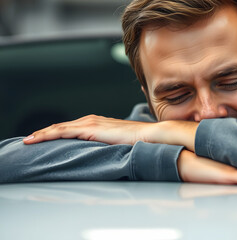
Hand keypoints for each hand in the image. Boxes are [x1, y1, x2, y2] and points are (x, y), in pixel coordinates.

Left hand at [23, 115, 157, 144]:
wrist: (149, 135)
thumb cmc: (138, 141)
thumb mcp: (117, 144)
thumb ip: (106, 146)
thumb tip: (100, 156)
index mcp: (97, 123)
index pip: (71, 127)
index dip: (55, 133)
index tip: (43, 139)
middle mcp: (91, 120)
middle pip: (61, 126)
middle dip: (43, 133)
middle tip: (29, 141)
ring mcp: (90, 122)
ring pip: (59, 127)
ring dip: (41, 134)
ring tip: (29, 141)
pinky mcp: (90, 128)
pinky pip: (63, 131)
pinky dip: (48, 134)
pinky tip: (38, 139)